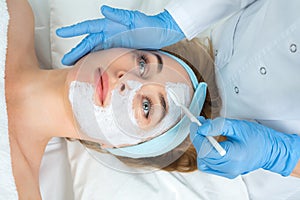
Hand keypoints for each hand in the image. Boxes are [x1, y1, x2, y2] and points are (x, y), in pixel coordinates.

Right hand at [56, 5, 183, 65]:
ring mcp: (113, 44)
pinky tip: (91, 67)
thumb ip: (118, 15)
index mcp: (109, 25)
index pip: (88, 27)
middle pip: (88, 43)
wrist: (161, 34)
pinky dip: (96, 61)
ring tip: (74, 65)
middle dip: (76, 51)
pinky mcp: (119, 52)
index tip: (61, 32)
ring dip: (84, 58)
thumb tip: (104, 9)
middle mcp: (109, 35)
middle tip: (65, 60)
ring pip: (94, 52)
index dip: (74, 30)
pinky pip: (104, 57)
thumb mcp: (134, 18)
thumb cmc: (149, 25)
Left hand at [190, 117, 299, 178]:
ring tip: (206, 132)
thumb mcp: (237, 126)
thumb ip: (217, 126)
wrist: (271, 150)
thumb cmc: (258, 137)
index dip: (197, 135)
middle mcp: (229, 168)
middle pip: (203, 155)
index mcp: (232, 157)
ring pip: (204, 161)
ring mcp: (227, 172)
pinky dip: (206, 153)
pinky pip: (209, 164)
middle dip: (198, 138)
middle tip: (200, 125)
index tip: (195, 124)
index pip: (205, 149)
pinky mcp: (226, 172)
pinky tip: (210, 142)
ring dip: (201, 145)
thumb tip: (201, 128)